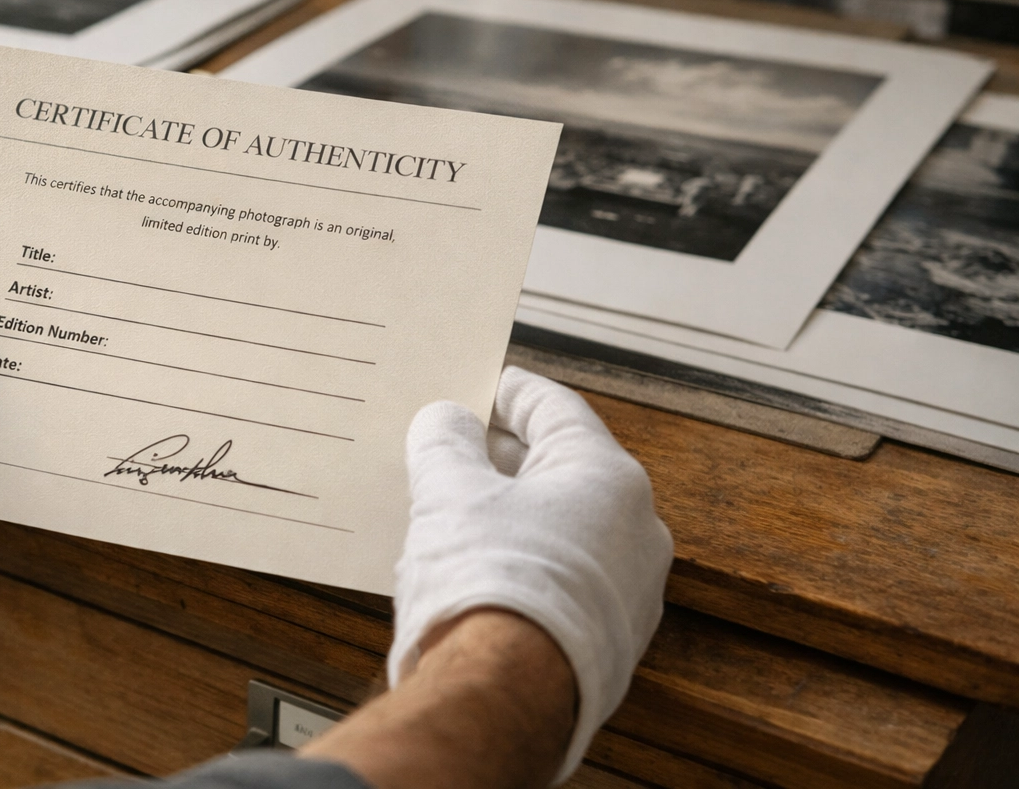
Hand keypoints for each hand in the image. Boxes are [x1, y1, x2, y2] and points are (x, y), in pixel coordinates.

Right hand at [391, 367, 671, 784]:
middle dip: (507, 456)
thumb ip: (445, 441)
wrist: (504, 698)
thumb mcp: (449, 491)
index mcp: (608, 478)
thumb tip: (446, 421)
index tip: (483, 385)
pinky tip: (481, 567)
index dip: (510, 392)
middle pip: (564, 470)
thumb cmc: (488, 586)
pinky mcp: (611, 640)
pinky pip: (567, 578)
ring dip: (516, 512)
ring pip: (567, 528)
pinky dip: (528, 560)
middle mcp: (636, 530)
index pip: (556, 410)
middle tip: (458, 444)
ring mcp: (630, 590)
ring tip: (458, 507)